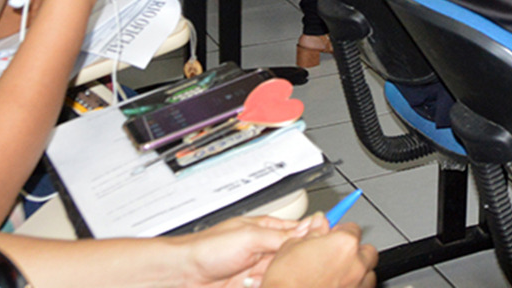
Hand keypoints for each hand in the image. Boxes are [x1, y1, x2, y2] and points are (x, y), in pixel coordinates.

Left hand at [170, 215, 309, 287]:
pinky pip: (271, 285)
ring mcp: (258, 270)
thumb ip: (282, 236)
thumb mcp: (250, 237)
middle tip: (305, 268)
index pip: (300, 231)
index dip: (315, 237)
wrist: (182, 275)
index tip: (329, 243)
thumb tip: (311, 230)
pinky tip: (271, 284)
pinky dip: (274, 284)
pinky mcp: (252, 287)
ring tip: (281, 277)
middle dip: (300, 263)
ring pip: (284, 275)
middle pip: (295, 257)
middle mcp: (264, 250)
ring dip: (285, 278)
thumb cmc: (207, 248)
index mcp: (267, 230)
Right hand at [262, 223, 376, 287]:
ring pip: (367, 273)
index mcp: (344, 244)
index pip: (353, 228)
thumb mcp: (292, 247)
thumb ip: (312, 233)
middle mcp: (356, 265)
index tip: (333, 235)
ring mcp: (358, 285)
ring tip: (336, 274)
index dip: (341, 231)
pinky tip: (337, 285)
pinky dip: (353, 286)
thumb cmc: (285, 282)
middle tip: (335, 255)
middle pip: (366, 251)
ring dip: (357, 271)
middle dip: (355, 251)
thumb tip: (319, 223)